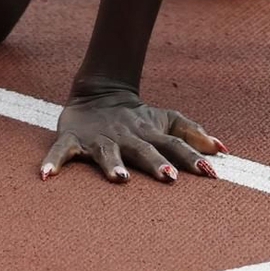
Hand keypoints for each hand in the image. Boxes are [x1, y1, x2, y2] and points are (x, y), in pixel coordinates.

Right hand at [40, 88, 223, 183]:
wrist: (98, 92)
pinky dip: (54, 161)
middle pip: (143, 149)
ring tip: (119, 178)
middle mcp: (127, 136)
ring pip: (106, 152)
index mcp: (150, 133)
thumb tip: (223, 149)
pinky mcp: (75, 139)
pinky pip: (63, 151)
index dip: (192, 157)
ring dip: (112, 164)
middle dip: (155, 162)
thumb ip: (193, 133)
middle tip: (168, 176)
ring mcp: (100, 138)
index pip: (175, 144)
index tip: (211, 173)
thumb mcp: (166, 120)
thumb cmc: (138, 116)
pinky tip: (46, 176)